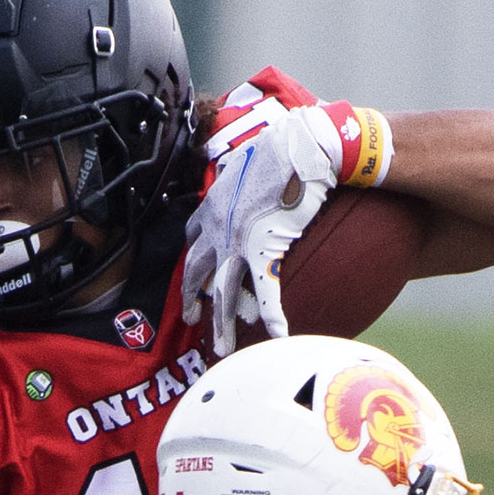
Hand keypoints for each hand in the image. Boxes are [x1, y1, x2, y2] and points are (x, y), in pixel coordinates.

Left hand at [182, 106, 337, 355]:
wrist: (302, 146)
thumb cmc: (281, 148)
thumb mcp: (246, 161)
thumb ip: (237, 173)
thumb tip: (238, 168)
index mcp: (212, 206)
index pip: (192, 240)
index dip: (191, 263)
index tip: (192, 280)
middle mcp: (217, 227)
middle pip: (196, 272)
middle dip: (192, 300)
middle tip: (192, 321)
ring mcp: (238, 241)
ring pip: (223, 292)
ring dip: (223, 324)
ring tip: (223, 348)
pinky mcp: (264, 248)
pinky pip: (265, 290)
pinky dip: (271, 314)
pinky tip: (276, 334)